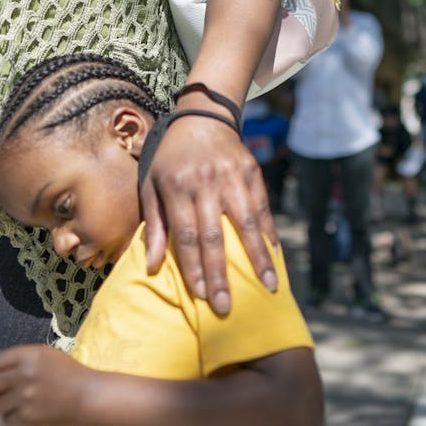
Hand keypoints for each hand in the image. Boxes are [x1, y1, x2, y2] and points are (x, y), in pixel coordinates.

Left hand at [0, 346, 87, 425]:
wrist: (86, 395)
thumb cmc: (66, 372)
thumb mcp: (43, 355)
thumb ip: (17, 359)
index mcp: (26, 356)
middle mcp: (22, 375)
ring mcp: (23, 398)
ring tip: (11, 403)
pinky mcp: (27, 417)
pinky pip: (6, 419)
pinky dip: (12, 417)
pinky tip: (24, 412)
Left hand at [141, 113, 277, 315]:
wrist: (202, 118)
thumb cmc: (169, 159)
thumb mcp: (151, 185)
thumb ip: (153, 225)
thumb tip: (153, 267)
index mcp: (177, 187)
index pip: (186, 234)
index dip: (194, 267)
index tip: (200, 296)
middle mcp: (206, 183)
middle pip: (214, 236)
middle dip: (220, 275)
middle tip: (226, 307)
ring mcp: (232, 176)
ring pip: (246, 223)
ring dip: (257, 258)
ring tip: (268, 286)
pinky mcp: (252, 171)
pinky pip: (262, 207)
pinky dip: (268, 233)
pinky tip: (274, 256)